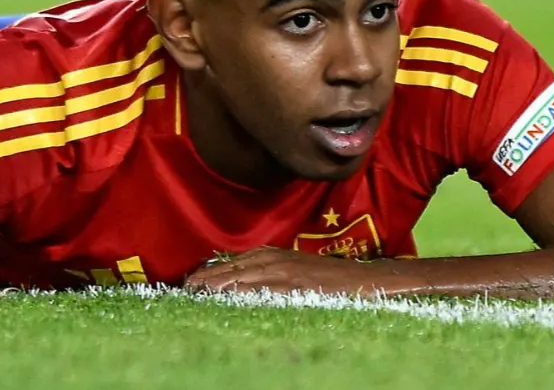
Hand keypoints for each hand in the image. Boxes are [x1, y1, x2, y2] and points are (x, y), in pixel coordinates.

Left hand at [184, 247, 397, 296]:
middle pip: (231, 269)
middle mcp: (274, 260)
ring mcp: (285, 273)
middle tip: (185, 289)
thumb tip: (241, 286)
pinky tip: (228, 298)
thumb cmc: (331, 279)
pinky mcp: (295, 286)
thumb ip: (270, 275)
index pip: (232, 264)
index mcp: (272, 256)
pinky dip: (243, 292)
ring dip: (217, 285)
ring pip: (242, 277)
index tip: (189, 282)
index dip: (209, 273)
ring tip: (196, 294)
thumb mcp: (295, 272)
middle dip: (206, 279)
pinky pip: (264, 288)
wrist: (368, 280)